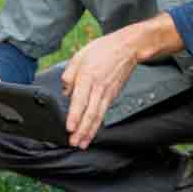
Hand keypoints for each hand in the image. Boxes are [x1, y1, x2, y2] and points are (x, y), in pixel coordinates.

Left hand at [60, 29, 139, 148]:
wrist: (127, 48)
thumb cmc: (102, 50)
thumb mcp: (79, 56)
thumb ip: (69, 75)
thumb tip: (65, 92)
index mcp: (87, 77)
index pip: (79, 101)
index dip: (74, 116)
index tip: (69, 128)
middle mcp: (98, 88)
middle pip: (90, 113)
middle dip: (82, 131)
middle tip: (74, 143)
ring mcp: (107, 93)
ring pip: (98, 117)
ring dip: (90, 132)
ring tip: (82, 143)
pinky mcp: (113, 96)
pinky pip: (103, 113)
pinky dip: (97, 125)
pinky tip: (92, 132)